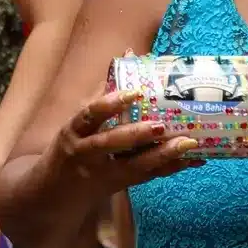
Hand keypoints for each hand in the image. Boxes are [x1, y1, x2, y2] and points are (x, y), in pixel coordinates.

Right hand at [32, 89, 200, 199]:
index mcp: (75, 131)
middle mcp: (86, 152)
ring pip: (133, 166)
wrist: (53, 194)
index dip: (110, 104)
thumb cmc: (73, 147)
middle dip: (137, 135)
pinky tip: (194, 159)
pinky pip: (147, 177)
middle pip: (111, 143)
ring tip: (188, 144)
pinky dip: (171, 168)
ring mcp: (102, 172)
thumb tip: (129, 54)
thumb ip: (105, 92)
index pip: (90, 115)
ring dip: (161, 155)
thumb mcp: (80, 122)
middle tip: (161, 125)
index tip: (134, 93)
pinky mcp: (119, 186)